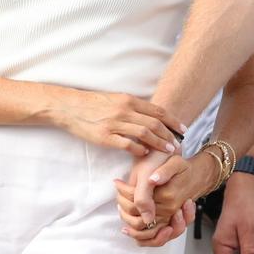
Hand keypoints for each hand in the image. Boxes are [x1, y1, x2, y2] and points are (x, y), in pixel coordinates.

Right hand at [54, 89, 183, 156]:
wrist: (69, 107)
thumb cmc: (94, 104)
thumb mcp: (116, 99)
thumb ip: (134, 107)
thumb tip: (152, 116)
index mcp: (129, 100)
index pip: (158, 111)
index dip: (173, 121)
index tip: (183, 130)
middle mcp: (124, 110)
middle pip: (154, 123)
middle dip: (169, 135)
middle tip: (178, 145)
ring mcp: (115, 124)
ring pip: (144, 134)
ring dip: (159, 143)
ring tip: (168, 151)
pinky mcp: (104, 137)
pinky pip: (126, 144)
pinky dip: (138, 150)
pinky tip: (145, 154)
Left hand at [114, 151, 216, 245]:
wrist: (196, 177)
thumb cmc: (183, 169)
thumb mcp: (175, 163)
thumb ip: (164, 172)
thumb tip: (153, 180)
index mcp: (167, 196)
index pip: (138, 203)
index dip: (124, 193)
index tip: (117, 183)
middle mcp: (169, 211)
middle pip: (139, 221)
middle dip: (124, 211)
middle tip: (118, 199)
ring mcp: (170, 219)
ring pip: (147, 234)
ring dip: (133, 229)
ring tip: (123, 218)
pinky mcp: (170, 223)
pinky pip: (156, 238)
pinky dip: (144, 239)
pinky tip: (131, 231)